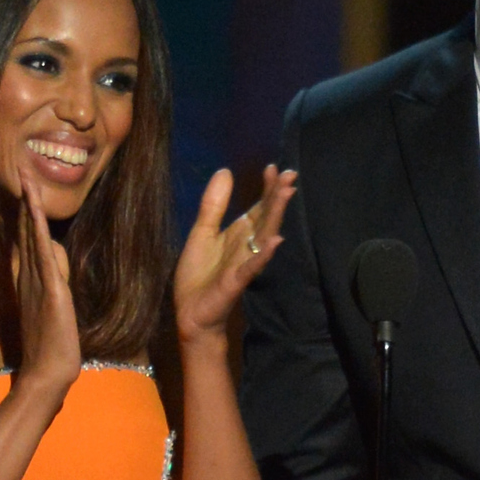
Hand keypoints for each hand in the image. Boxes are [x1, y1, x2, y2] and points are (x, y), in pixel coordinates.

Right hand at [13, 166, 80, 400]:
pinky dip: (39, 234)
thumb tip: (55, 258)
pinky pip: (44, 256)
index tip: (25, 190)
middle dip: (25, 203)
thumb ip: (54, 281)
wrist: (48, 373)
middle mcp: (31, 277)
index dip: (26, 215)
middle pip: (27, 232)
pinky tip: (36, 215)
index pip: (29, 240)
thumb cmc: (51, 346)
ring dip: (30, 210)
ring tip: (27, 182)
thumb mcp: (54, 306)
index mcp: (32, 281)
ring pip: (33, 238)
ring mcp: (38, 283)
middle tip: (21, 173)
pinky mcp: (50, 292)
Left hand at [174, 165, 296, 345]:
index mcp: (240, 233)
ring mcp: (245, 263)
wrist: (190, 313)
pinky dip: (265, 253)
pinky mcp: (236, 281)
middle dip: (278, 196)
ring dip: (276, 215)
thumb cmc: (198, 275)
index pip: (258, 207)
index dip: (266, 188)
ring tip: (286, 194)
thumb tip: (225, 171)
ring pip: (265, 236)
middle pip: (267, 217)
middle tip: (290, 174)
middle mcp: (247, 245)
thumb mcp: (202, 232)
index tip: (273, 167)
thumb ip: (213, 204)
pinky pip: (253, 266)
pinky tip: (275, 240)